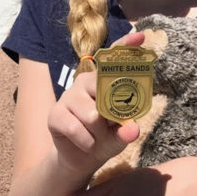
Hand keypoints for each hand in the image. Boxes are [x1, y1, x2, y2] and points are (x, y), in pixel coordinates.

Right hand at [47, 31, 144, 174]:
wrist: (81, 159)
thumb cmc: (104, 138)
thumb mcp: (121, 135)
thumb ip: (127, 131)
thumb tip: (132, 129)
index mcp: (102, 81)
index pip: (112, 59)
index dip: (125, 46)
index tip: (141, 36)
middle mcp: (84, 82)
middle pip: (104, 90)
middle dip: (112, 114)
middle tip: (109, 125)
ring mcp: (68, 96)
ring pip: (91, 114)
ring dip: (98, 133)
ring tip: (96, 136)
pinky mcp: (55, 114)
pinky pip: (75, 128)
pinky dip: (86, 141)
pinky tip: (86, 143)